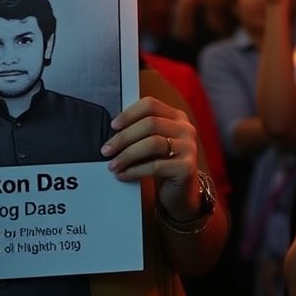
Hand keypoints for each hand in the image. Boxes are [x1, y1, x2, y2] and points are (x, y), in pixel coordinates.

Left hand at [101, 97, 200, 219]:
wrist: (181, 191)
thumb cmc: (163, 164)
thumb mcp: (153, 143)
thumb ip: (141, 133)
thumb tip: (113, 133)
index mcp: (177, 117)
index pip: (151, 105)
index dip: (129, 114)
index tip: (113, 126)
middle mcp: (185, 129)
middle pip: (150, 123)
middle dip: (124, 137)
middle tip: (106, 150)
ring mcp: (188, 147)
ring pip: (152, 143)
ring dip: (127, 154)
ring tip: (113, 165)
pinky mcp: (186, 167)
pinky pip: (155, 166)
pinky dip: (135, 170)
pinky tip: (123, 175)